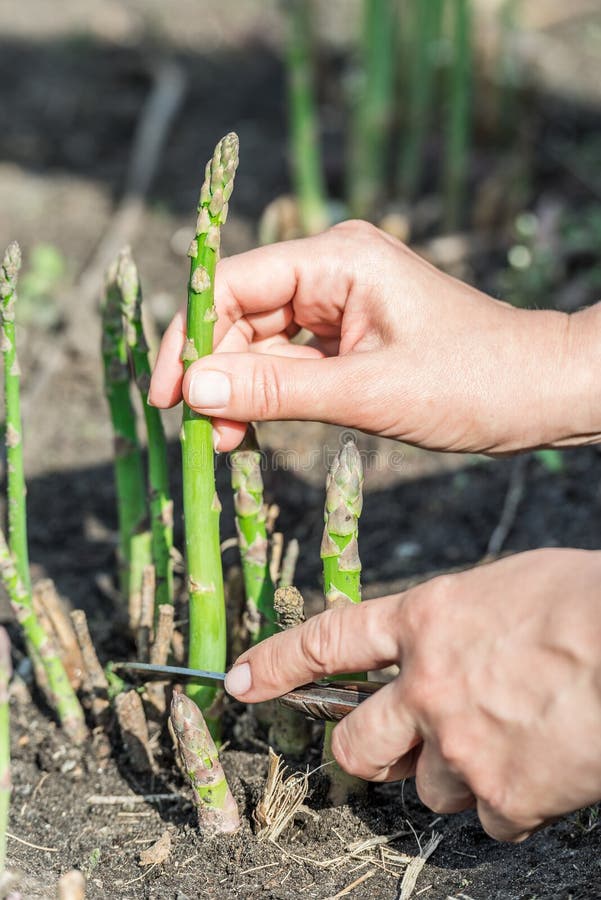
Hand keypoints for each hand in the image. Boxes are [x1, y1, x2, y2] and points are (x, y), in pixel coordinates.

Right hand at [149, 220, 599, 453]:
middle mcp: (332, 269)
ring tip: (227, 446)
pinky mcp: (350, 336)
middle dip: (217, 374)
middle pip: (242, 315)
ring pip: (263, 342)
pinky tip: (254, 431)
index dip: (190, 338)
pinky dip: (271, 396)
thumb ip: (277, 390)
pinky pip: (292, 362)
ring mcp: (341, 303)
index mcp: (338, 258)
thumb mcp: (367, 393)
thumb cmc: (474, 383)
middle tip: (202, 437)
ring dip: (240, 391)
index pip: (234, 284)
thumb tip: (194, 390)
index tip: (169, 396)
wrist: (544, 393)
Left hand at [224, 549, 600, 840]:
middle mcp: (428, 687)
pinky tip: (541, 769)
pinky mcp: (507, 795)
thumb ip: (451, 623)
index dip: (277, 664)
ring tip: (506, 741)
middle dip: (364, 754)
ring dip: (455, 775)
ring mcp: (462, 746)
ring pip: (427, 789)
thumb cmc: (582, 601)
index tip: (241, 683)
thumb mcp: (499, 588)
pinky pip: (489, 820)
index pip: (328, 643)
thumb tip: (437, 648)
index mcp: (424, 621)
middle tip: (390, 747)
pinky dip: (509, 803)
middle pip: (357, 745)